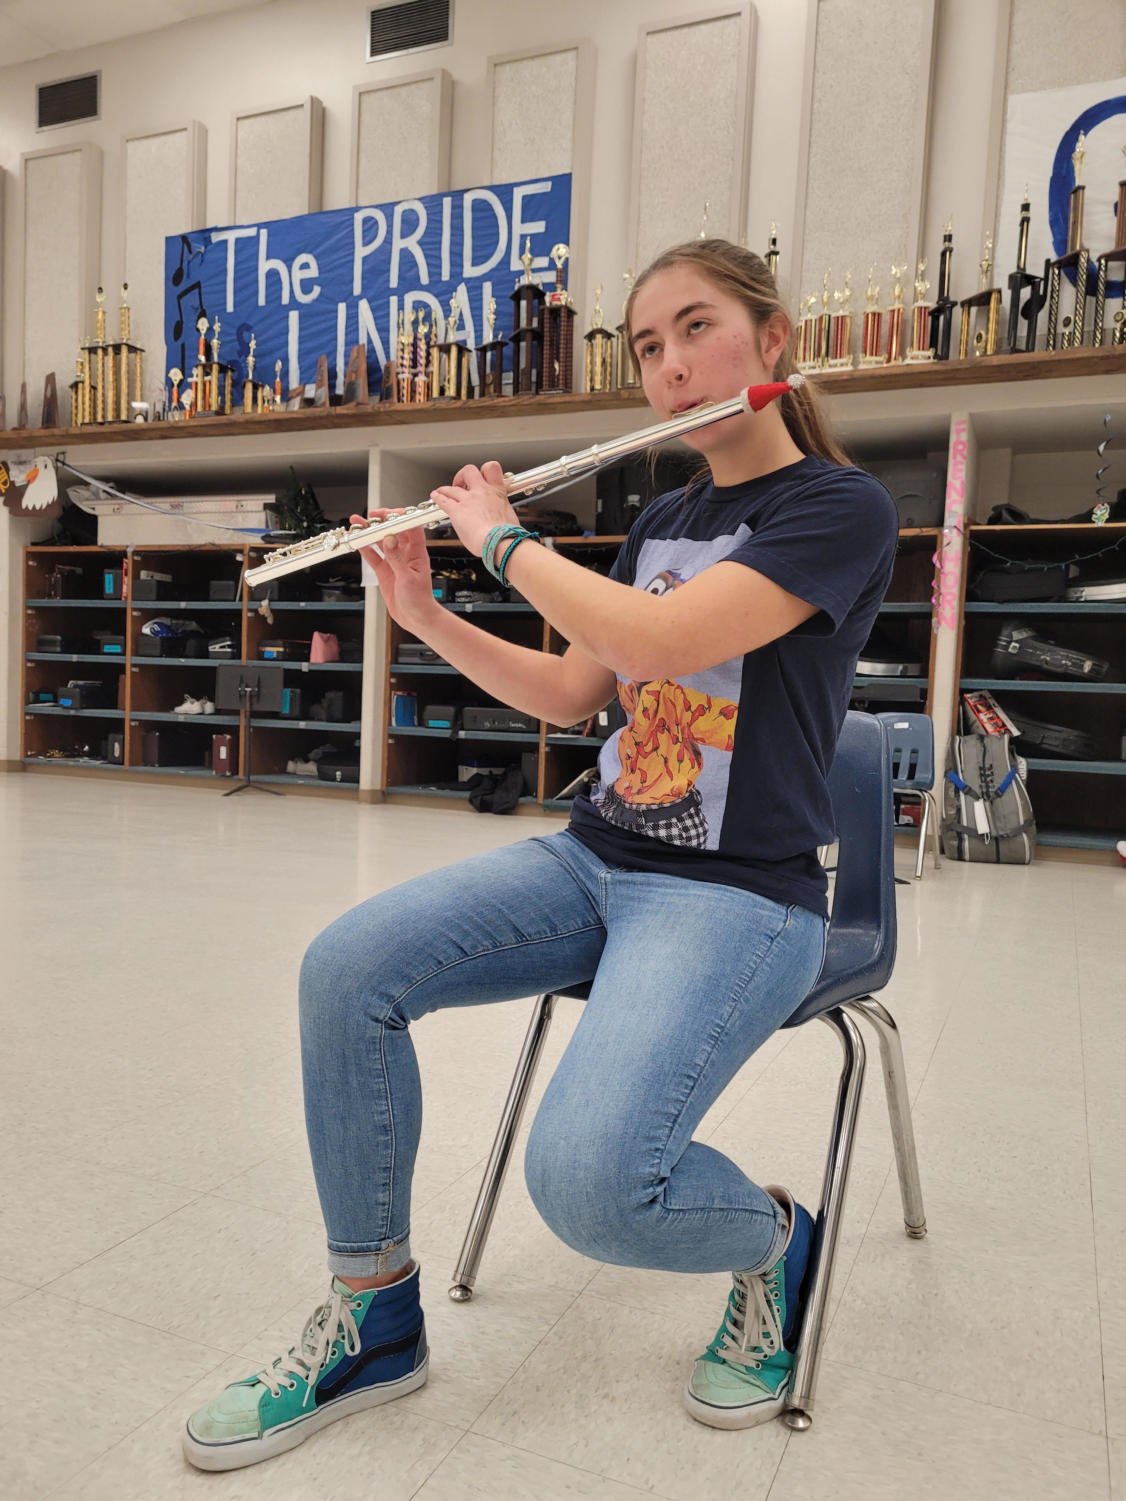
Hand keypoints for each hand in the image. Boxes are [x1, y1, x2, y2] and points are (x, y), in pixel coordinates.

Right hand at [351, 511, 438, 631]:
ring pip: (380, 541)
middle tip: (369, 517)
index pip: (410, 527)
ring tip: (357, 524)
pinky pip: (373, 556)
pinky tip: (356, 541)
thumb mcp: (407, 578)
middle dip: (381, 522)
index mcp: (417, 552)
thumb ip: (396, 558)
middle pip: (393, 531)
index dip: (400, 517)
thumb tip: (389, 538)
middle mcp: (405, 554)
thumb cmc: (419, 600)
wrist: (415, 618)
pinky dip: (365, 548)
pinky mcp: (385, 571)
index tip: (387, 514)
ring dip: (370, 533)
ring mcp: (394, 561)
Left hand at [428, 460, 519, 557]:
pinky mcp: (457, 511)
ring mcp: (468, 500)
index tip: (481, 478)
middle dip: (463, 476)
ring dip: (446, 489)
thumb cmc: (508, 534)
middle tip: (462, 484)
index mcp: (497, 492)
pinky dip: (438, 497)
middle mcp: (482, 492)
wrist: (500, 541)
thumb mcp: (510, 515)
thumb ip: (501, 510)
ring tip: (442, 491)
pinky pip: (444, 500)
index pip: (491, 468)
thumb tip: (500, 514)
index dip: (484, 471)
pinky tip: (435, 496)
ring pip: (453, 487)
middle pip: (469, 470)